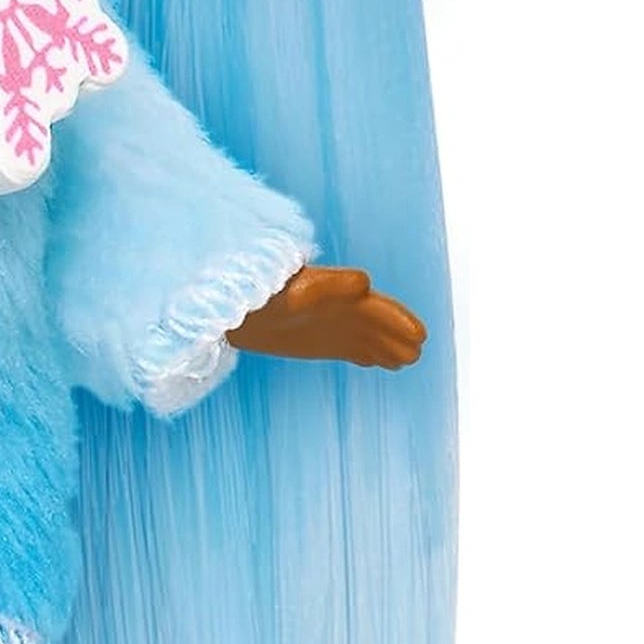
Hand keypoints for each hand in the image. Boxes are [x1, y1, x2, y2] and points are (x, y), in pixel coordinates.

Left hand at [226, 265, 425, 369]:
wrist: (227, 307)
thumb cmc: (257, 293)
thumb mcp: (290, 290)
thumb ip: (324, 287)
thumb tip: (363, 282)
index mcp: (328, 290)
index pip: (369, 302)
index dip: (393, 317)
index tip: (416, 333)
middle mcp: (332, 307)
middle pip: (371, 319)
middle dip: (393, 333)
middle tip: (416, 351)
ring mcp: (327, 324)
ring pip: (364, 335)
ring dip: (385, 346)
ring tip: (406, 360)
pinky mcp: (317, 340)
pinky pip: (348, 347)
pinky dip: (365, 354)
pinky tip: (378, 361)